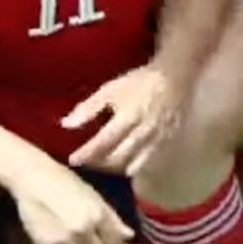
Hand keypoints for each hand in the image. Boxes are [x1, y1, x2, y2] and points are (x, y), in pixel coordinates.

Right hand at [13, 161, 133, 243]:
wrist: (33, 179)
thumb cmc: (65, 182)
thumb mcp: (93, 195)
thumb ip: (112, 218)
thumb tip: (129, 236)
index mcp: (98, 214)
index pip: (116, 243)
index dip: (113, 243)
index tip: (107, 239)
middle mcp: (84, 230)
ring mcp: (65, 240)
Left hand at [63, 65, 182, 175]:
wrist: (177, 76)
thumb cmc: (140, 81)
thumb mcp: (111, 89)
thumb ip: (89, 108)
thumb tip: (66, 124)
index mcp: (127, 116)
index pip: (102, 142)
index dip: (86, 153)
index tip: (72, 159)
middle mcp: (142, 132)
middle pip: (117, 157)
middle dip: (99, 163)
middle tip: (87, 163)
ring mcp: (157, 139)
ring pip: (134, 163)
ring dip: (116, 167)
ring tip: (104, 165)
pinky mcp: (167, 142)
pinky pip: (148, 161)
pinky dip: (135, 165)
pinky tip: (126, 165)